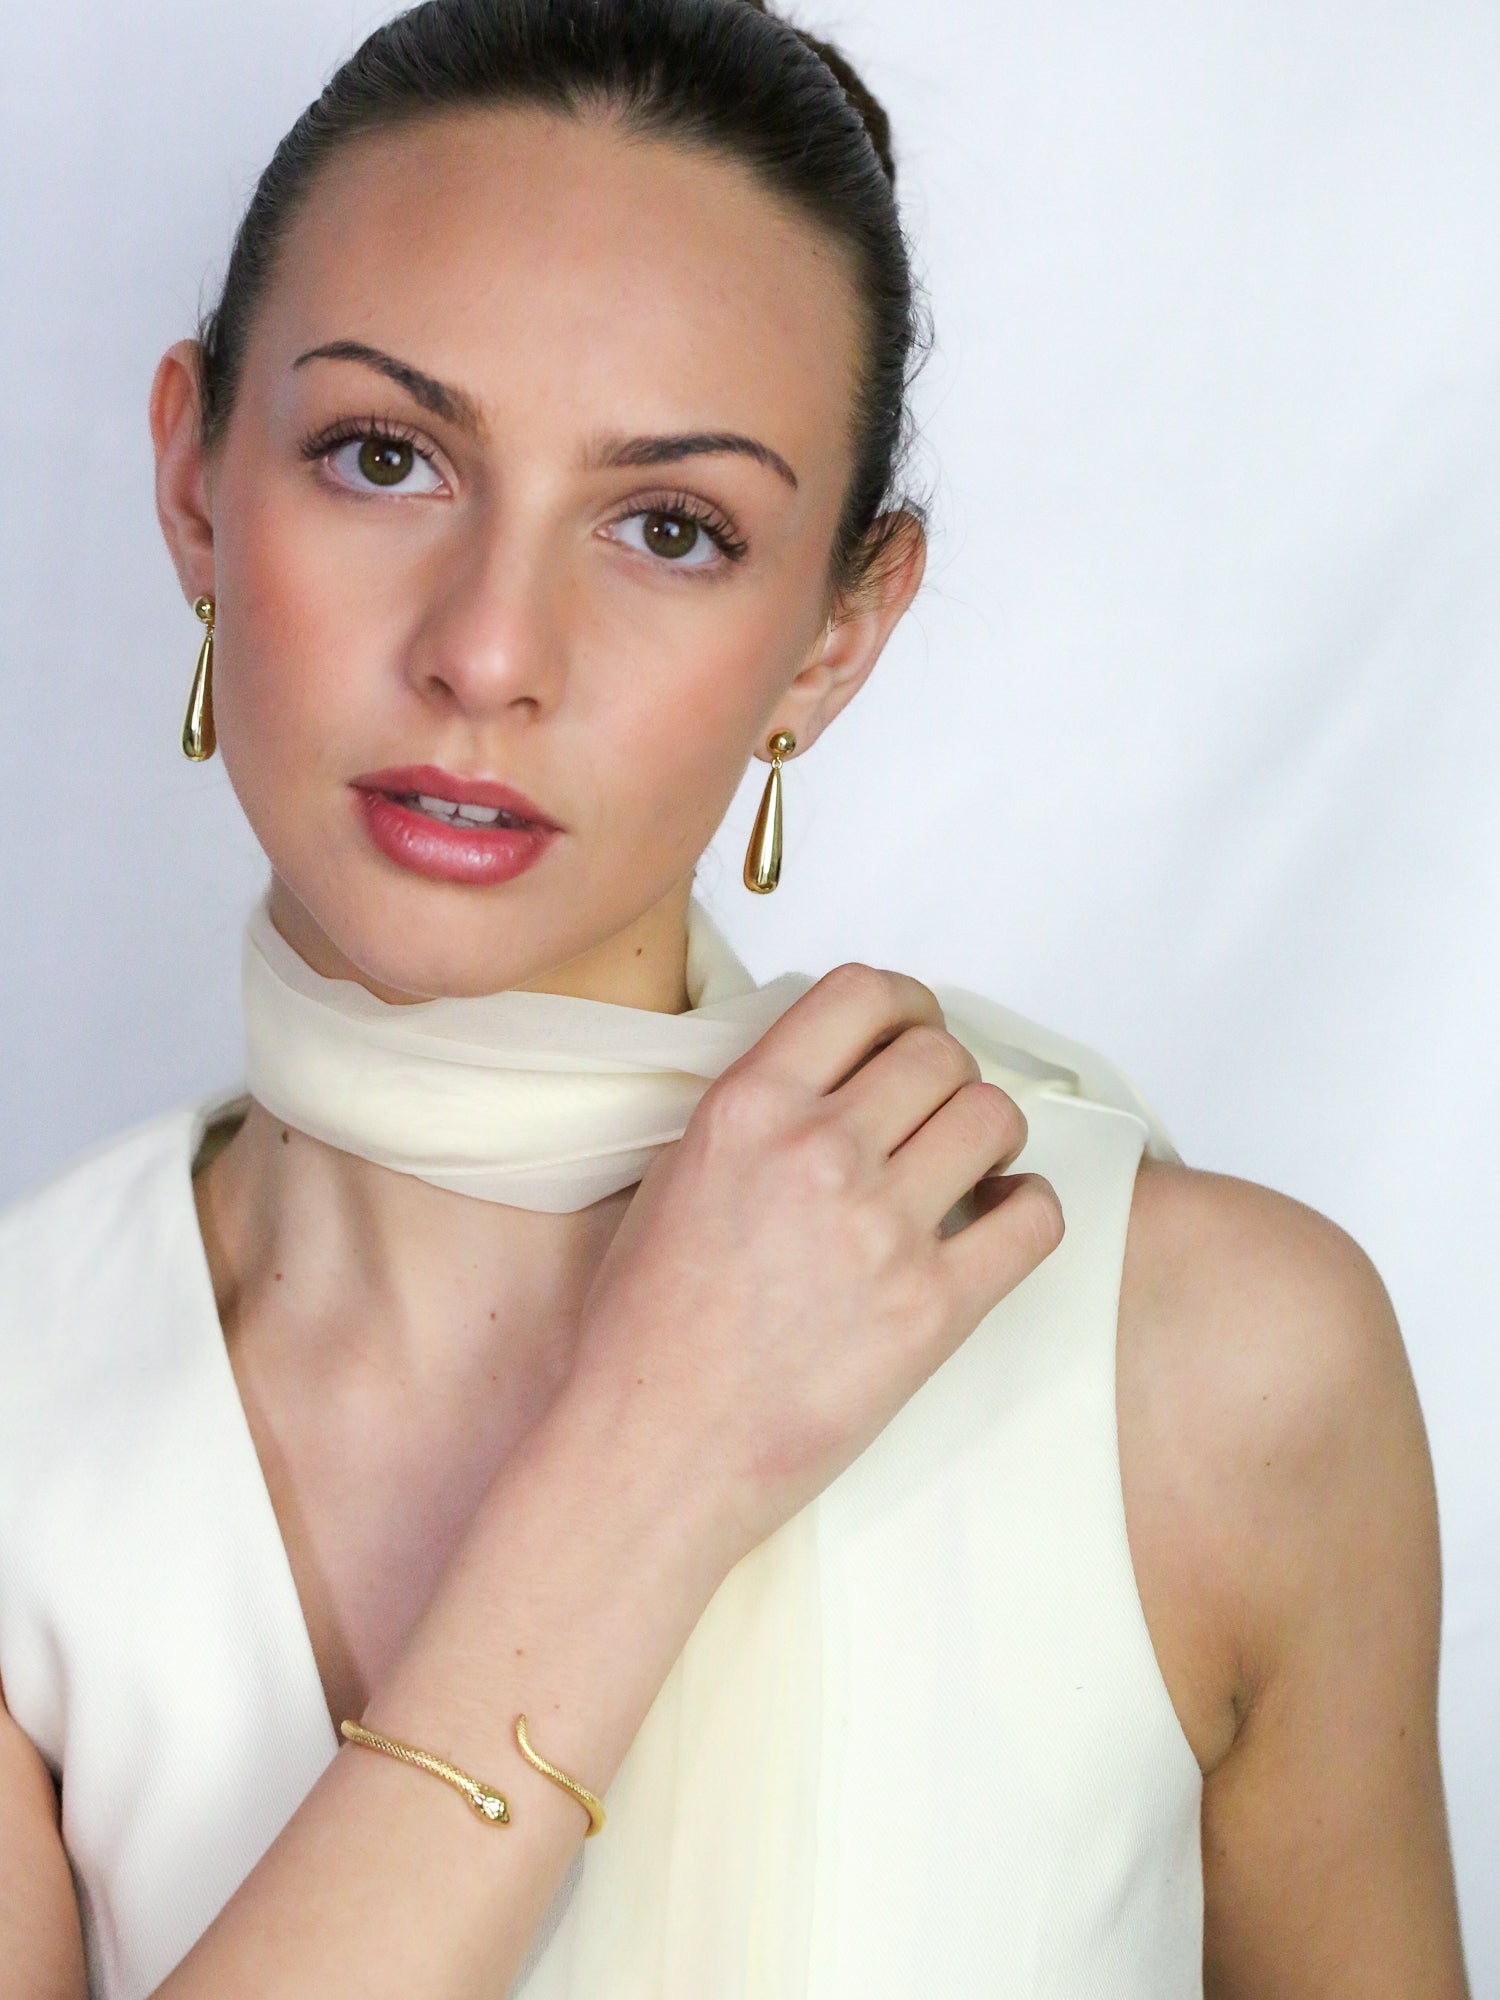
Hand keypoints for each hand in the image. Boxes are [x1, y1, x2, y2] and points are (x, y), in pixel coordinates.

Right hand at [563, 962, 1063, 1573]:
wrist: (654, 1451)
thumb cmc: (646, 1328)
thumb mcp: (673, 1177)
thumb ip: (754, 1114)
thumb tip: (831, 1078)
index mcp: (748, 1107)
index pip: (862, 991)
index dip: (905, 1003)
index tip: (911, 1030)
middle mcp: (819, 1150)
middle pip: (941, 1051)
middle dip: (948, 1076)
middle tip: (935, 1118)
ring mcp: (881, 1228)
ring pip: (994, 1115)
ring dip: (991, 1134)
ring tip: (968, 1171)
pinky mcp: (933, 1308)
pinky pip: (1035, 1217)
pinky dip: (1029, 1208)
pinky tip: (996, 1225)